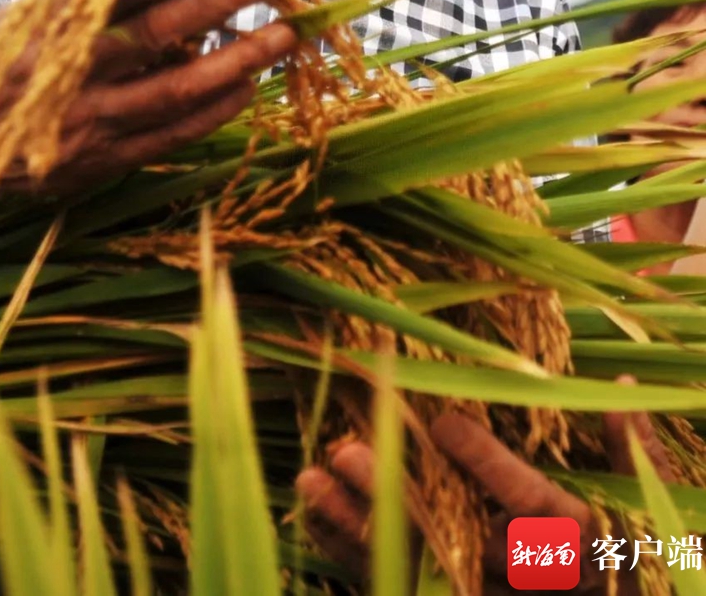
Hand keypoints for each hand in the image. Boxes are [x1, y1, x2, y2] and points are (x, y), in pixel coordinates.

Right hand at [0, 0, 295, 196]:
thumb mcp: (25, 14)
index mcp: (51, 26)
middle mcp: (73, 73)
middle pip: (158, 33)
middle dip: (219, 3)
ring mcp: (92, 121)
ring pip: (176, 89)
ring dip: (236, 61)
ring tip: (281, 36)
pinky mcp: (105, 160)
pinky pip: (172, 134)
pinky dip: (214, 110)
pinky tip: (248, 87)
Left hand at [296, 387, 673, 592]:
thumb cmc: (628, 548)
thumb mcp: (641, 501)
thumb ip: (628, 447)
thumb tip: (617, 380)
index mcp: (574, 545)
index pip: (529, 508)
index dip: (488, 467)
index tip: (445, 424)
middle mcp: (523, 580)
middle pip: (454, 539)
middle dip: (397, 496)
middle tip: (347, 449)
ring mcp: (483, 595)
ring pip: (414, 565)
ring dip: (357, 524)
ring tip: (311, 476)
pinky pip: (396, 581)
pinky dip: (350, 549)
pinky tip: (313, 509)